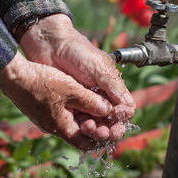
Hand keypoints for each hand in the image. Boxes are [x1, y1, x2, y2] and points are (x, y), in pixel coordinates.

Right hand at [0, 52, 115, 149]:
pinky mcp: (43, 111)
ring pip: (73, 123)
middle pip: (81, 134)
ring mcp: (47, 120)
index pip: (87, 144)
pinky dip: (75, 110)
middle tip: (109, 116)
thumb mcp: (71, 90)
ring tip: (99, 105)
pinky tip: (82, 97)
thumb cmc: (40, 82)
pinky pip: (63, 115)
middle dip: (96, 126)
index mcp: (62, 129)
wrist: (13, 76)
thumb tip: (108, 110)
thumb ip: (91, 101)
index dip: (102, 138)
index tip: (113, 128)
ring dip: (86, 116)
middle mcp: (55, 128)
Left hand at [19, 14, 135, 139]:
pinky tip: (78, 129)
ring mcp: (84, 103)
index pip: (124, 110)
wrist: (49, 45)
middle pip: (111, 122)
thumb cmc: (77, 51)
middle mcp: (100, 98)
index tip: (114, 117)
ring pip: (95, 125)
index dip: (121, 118)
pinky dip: (80, 129)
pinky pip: (78, 124)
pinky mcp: (69, 107)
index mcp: (112, 88)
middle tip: (102, 132)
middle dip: (109, 130)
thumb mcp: (98, 68)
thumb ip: (113, 87)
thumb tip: (127, 109)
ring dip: (95, 131)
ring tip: (88, 128)